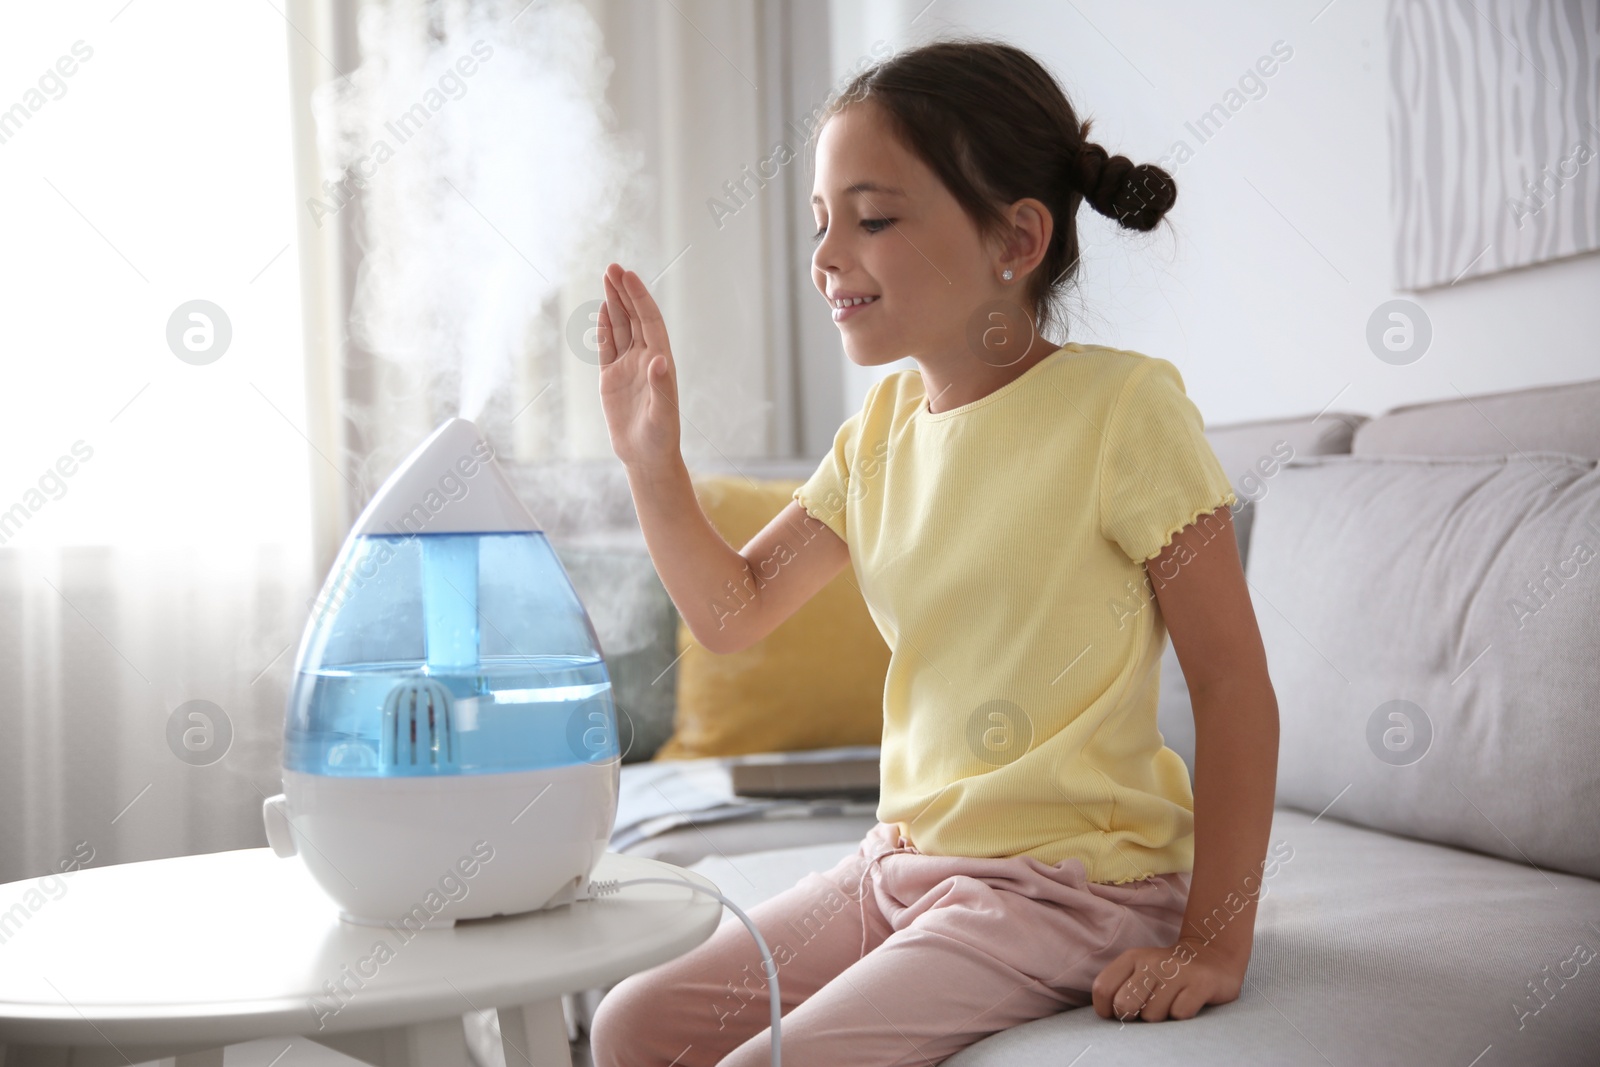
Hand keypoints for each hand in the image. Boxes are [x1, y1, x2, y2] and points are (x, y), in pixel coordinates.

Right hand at [596, 263, 681, 471]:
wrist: (646, 457)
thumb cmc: (660, 439)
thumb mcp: (662, 414)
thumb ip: (661, 387)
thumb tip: (659, 360)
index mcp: (660, 362)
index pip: (650, 322)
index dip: (640, 298)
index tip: (628, 277)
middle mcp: (646, 359)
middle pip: (635, 318)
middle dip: (624, 292)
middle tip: (612, 267)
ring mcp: (628, 367)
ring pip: (621, 327)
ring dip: (615, 303)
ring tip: (607, 277)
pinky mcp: (612, 378)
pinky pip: (608, 347)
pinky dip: (605, 327)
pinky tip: (603, 309)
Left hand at [1091, 938, 1245, 1022]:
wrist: (1212, 955)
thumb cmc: (1167, 973)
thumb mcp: (1139, 971)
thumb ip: (1119, 988)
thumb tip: (1106, 1015)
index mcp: (1132, 958)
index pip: (1102, 989)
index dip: (1107, 1010)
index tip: (1120, 1013)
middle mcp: (1151, 962)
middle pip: (1124, 1005)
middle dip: (1133, 1016)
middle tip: (1147, 1009)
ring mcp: (1177, 972)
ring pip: (1153, 1016)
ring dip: (1161, 1017)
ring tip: (1171, 1002)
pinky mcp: (1201, 983)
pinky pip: (1180, 1014)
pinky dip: (1182, 1015)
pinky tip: (1187, 1002)